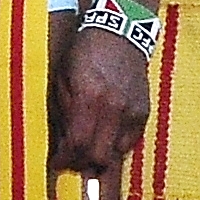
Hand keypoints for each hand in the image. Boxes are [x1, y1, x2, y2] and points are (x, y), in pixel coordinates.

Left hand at [49, 23, 151, 181]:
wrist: (120, 34)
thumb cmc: (84, 53)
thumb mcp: (63, 78)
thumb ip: (63, 112)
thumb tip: (62, 143)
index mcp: (89, 97)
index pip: (78, 143)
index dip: (64, 159)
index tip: (56, 163)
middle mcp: (114, 108)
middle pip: (99, 156)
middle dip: (81, 165)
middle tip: (70, 162)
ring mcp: (132, 112)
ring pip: (116, 155)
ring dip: (99, 159)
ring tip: (86, 154)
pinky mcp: (144, 113)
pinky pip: (130, 143)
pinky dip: (115, 148)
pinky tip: (103, 141)